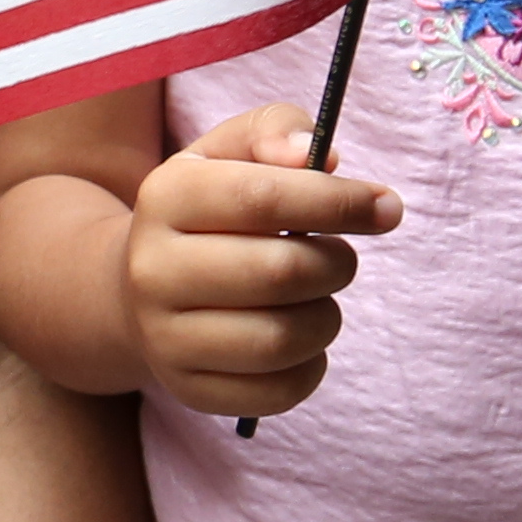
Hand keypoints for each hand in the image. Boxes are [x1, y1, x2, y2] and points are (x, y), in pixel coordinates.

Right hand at [125, 102, 396, 423]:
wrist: (136, 289)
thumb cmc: (208, 211)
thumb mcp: (229, 153)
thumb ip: (275, 130)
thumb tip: (318, 156)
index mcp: (165, 197)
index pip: (263, 199)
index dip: (338, 202)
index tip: (385, 206)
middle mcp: (152, 270)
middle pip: (280, 273)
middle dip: (336, 263)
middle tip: (341, 257)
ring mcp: (165, 338)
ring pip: (283, 338)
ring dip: (327, 316)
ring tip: (318, 297)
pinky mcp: (188, 390)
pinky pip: (278, 391)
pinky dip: (312, 366)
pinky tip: (301, 339)